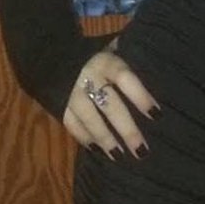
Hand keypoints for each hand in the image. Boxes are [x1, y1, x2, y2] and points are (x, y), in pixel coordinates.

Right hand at [64, 39, 160, 157]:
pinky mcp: (58, 104)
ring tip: (119, 155)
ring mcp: (72, 93)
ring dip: (105, 139)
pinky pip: (71, 124)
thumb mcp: (109, 48)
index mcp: (106, 63)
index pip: (126, 79)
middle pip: (110, 106)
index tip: (157, 115)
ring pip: (90, 119)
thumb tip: (154, 60)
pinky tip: (97, 150)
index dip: (141, 97)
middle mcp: (89, 78)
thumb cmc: (90, 53)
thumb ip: (128, 54)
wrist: (48, 52)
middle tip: (142, 150)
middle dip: (127, 129)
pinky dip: (83, 137)